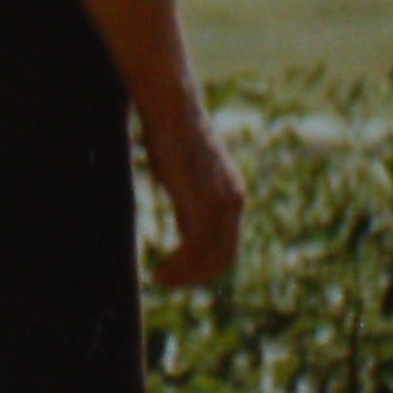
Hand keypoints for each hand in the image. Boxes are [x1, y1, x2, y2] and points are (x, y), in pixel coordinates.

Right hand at [141, 99, 243, 288]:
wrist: (172, 110)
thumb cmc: (170, 136)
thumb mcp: (183, 178)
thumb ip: (190, 206)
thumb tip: (185, 231)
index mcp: (232, 197)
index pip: (226, 247)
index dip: (202, 266)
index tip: (175, 271)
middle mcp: (234, 203)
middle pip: (223, 260)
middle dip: (194, 277)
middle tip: (166, 282)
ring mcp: (222, 206)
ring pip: (210, 259)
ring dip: (184, 275)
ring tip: (160, 279)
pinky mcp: (205, 205)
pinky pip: (195, 250)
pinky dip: (178, 266)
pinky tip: (158, 269)